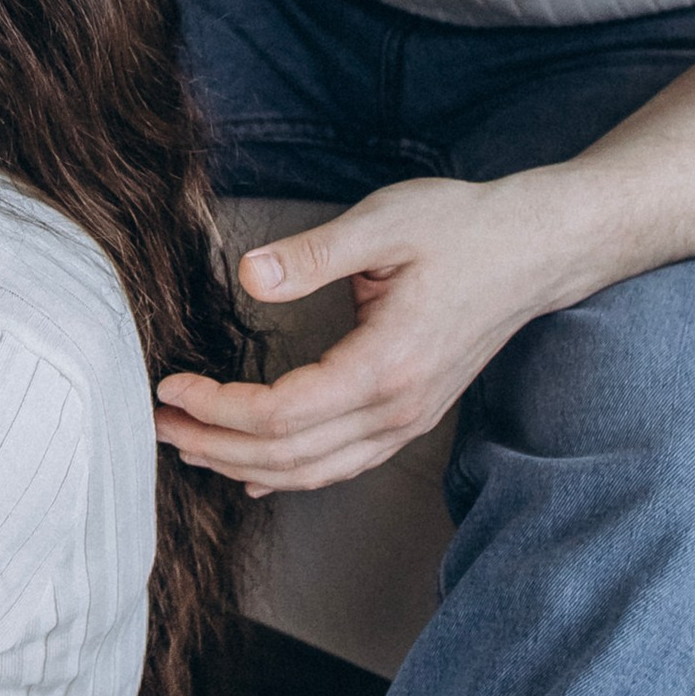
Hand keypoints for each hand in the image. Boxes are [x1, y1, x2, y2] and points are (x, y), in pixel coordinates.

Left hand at [155, 171, 582, 493]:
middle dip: (215, 445)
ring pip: (315, 471)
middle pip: (289, 456)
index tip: (171, 385)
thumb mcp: (384, 222)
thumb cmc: (465, 228)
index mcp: (386, 365)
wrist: (538, 249)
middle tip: (156, 422)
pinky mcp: (412, 414)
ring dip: (244, 464)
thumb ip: (313, 254)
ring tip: (189, 446)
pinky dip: (291, 473)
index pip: (282, 413)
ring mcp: (409, 419)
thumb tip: (249, 274)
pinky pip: (342, 463)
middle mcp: (398, 408)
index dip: (218, 408)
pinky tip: (253, 472)